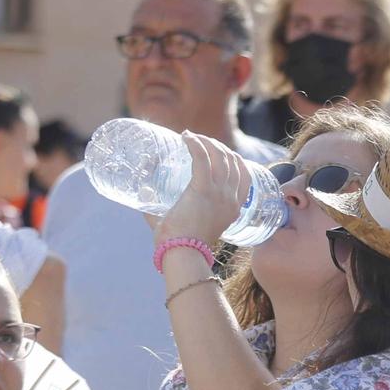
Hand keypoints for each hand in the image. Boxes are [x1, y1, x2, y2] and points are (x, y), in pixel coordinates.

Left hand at [154, 133, 256, 247]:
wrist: (181, 253)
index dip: (233, 159)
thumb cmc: (179, 244)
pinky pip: (202, 159)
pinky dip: (195, 144)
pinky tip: (185, 137)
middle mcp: (231, 199)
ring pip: (219, 156)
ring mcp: (220, 193)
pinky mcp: (203, 189)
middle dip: (217, 146)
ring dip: (206, 141)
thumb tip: (144, 191)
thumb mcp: (180, 222)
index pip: (244, 176)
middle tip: (197, 140)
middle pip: (232, 161)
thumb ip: (161, 207)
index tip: (216, 150)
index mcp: (233, 208)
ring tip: (190, 136)